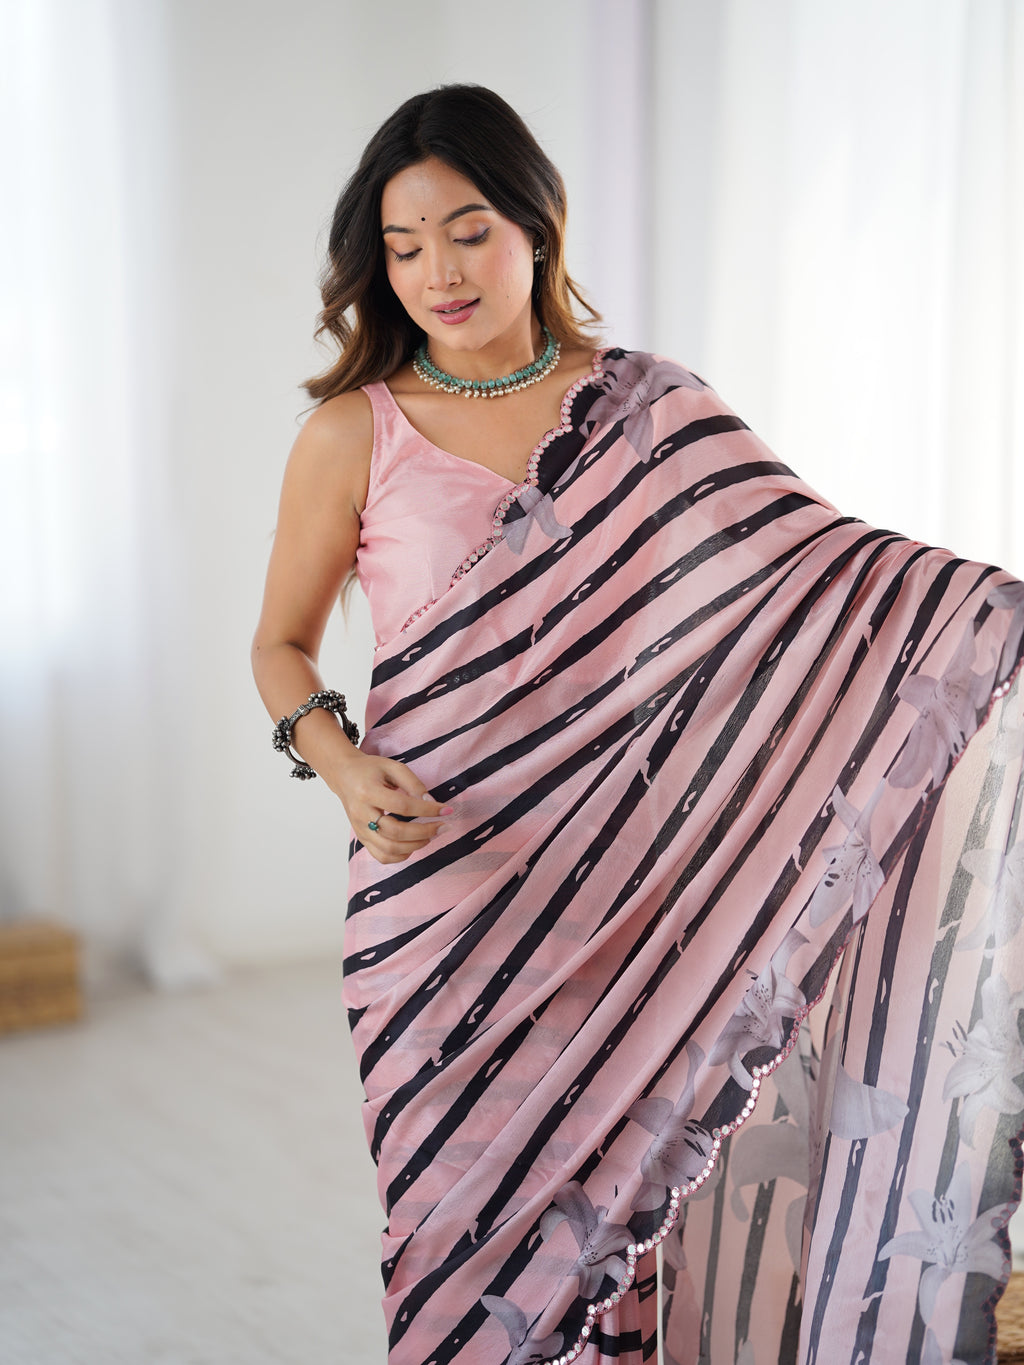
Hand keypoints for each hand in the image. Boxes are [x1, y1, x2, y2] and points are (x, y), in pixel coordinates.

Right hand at [329, 750, 450, 863]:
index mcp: (368, 791)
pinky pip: (381, 856)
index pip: (402, 806)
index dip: (427, 810)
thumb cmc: (370, 769)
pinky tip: (413, 845)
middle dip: (424, 832)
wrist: (344, 776)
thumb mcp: (392, 767)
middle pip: (395, 832)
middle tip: (442, 826)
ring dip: (415, 845)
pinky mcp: (361, 838)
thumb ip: (413, 784)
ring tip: (431, 835)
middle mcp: (361, 814)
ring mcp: (360, 829)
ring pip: (389, 849)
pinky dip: (401, 855)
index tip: (446, 810)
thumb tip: (432, 804)